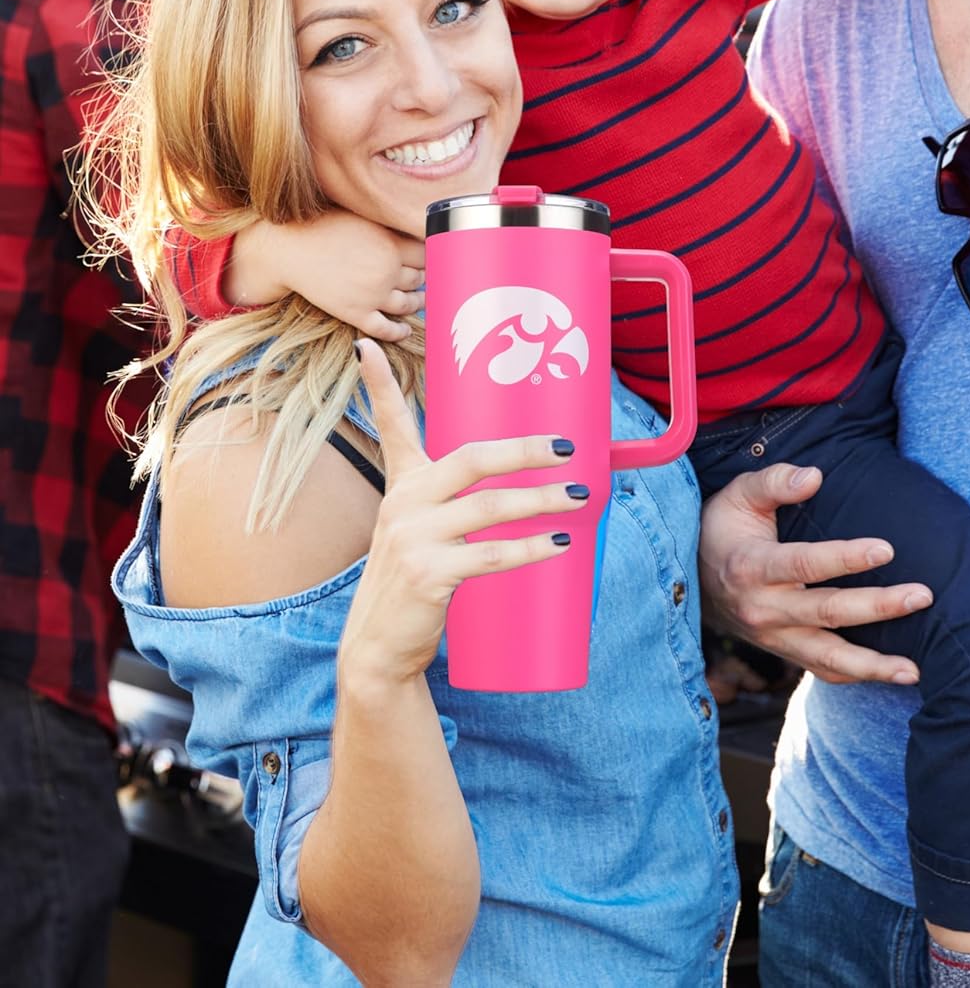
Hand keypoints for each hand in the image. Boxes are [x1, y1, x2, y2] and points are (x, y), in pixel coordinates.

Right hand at [235, 211, 425, 341]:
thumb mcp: (364, 219)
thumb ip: (390, 229)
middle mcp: (386, 270)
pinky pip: (385, 328)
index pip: (428, 254)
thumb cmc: (324, 226)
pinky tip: (404, 330)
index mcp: (391, 244)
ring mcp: (372, 294)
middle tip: (429, 280)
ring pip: (408, 304)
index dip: (434, 257)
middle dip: (426, 279)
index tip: (436, 259)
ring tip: (420, 301)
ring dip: (418, 304)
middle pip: (420, 279)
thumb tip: (417, 230)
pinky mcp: (355, 313)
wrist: (289, 247)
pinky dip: (399, 332)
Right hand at [338, 339, 585, 684]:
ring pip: (491, 507)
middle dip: (525, 450)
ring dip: (543, 501)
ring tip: (579, 497)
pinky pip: (491, 553)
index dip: (377, 383)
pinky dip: (531, 547)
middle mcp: (403, 503)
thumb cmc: (414, 580)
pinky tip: (559, 543)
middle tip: (566, 447)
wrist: (380, 646)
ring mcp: (412, 538)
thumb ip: (453, 499)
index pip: (390, 424)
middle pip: (472, 459)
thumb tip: (516, 474)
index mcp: (403, 484)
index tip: (368, 344)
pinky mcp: (427, 573)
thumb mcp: (420, 528)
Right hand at [698, 461, 931, 685]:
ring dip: (874, 665)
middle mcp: (763, 608)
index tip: (887, 549)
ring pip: (828, 656)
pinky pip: (823, 670)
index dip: (846, 558)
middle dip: (879, 606)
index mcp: (751, 566)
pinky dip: (857, 676)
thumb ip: (775, 481)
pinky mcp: (783, 651)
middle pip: (828, 612)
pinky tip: (892, 676)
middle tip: (923, 595)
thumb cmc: (724, 526)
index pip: (805, 564)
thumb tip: (814, 476)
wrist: (691, 576)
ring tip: (915, 668)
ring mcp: (773, 637)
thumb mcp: (740, 494)